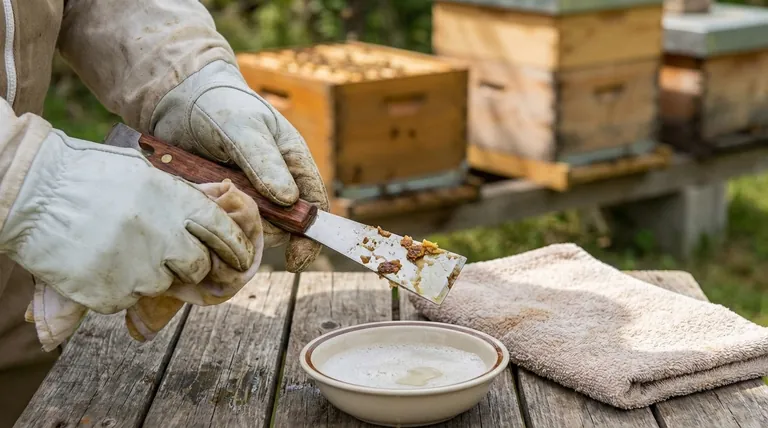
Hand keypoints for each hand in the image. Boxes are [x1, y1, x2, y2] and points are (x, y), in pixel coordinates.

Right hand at [0, 129, 257, 313]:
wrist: (28, 191)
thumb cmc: (87, 176)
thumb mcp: (142, 174)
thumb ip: (180, 198)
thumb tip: (216, 213)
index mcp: (176, 201)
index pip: (223, 231)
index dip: (235, 247)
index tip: (240, 258)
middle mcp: (163, 236)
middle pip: (197, 266)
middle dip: (189, 263)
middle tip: (166, 253)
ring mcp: (136, 268)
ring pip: (161, 285)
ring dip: (146, 273)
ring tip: (116, 249)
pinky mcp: (109, 294)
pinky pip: (126, 299)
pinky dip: (116, 287)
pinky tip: (96, 262)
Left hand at [150, 60, 329, 272]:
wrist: (177, 98)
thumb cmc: (219, 104)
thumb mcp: (244, 129)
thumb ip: (265, 163)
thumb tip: (288, 200)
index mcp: (293, 163)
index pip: (313, 207)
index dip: (310, 236)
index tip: (296, 260)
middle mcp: (275, 183)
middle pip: (281, 226)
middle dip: (259, 226)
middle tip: (230, 203)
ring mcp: (249, 194)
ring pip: (252, 228)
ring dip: (232, 220)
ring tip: (210, 192)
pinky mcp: (223, 201)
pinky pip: (225, 223)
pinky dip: (214, 218)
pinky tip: (201, 199)